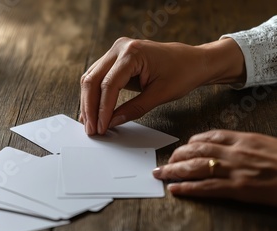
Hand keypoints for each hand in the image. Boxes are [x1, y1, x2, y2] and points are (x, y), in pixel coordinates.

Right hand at [79, 37, 245, 134]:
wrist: (194, 61)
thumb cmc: (183, 73)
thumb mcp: (160, 95)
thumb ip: (133, 109)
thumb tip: (111, 123)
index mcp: (133, 53)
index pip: (108, 85)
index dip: (102, 109)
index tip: (100, 127)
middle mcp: (120, 48)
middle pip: (93, 80)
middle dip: (90, 107)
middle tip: (90, 129)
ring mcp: (116, 51)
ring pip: (91, 78)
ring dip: (89, 102)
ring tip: (89, 123)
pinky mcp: (115, 58)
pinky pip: (98, 77)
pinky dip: (95, 95)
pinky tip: (93, 111)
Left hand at [153, 130, 276, 206]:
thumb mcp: (267, 145)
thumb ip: (248, 146)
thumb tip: (233, 148)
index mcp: (244, 139)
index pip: (209, 135)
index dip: (191, 141)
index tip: (183, 146)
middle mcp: (235, 152)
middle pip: (196, 149)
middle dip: (177, 155)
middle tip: (166, 160)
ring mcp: (235, 170)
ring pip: (195, 166)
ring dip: (174, 170)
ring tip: (161, 173)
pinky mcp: (238, 188)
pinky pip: (206, 187)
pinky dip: (187, 188)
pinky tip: (175, 189)